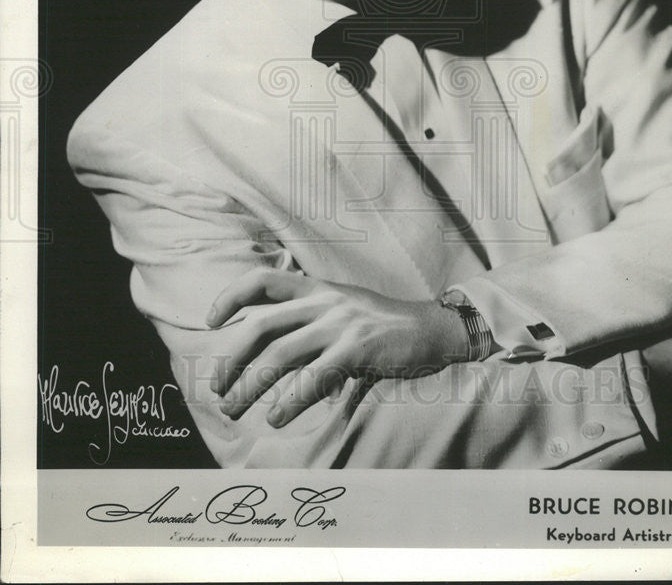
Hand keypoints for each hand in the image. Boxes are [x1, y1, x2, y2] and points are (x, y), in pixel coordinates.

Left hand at [206, 269, 467, 425]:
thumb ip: (309, 326)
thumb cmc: (384, 326)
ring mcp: (340, 324)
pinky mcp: (357, 349)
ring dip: (250, 387)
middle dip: (232, 359)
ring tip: (234, 409)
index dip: (231, 297)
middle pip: (261, 327)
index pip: (263, 280)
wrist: (432, 328)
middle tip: (217, 387)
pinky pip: (313, 378)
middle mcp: (324, 302)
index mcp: (317, 289)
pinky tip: (278, 418)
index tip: (211, 321)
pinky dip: (289, 401)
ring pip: (279, 356)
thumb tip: (272, 360)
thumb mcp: (343, 311)